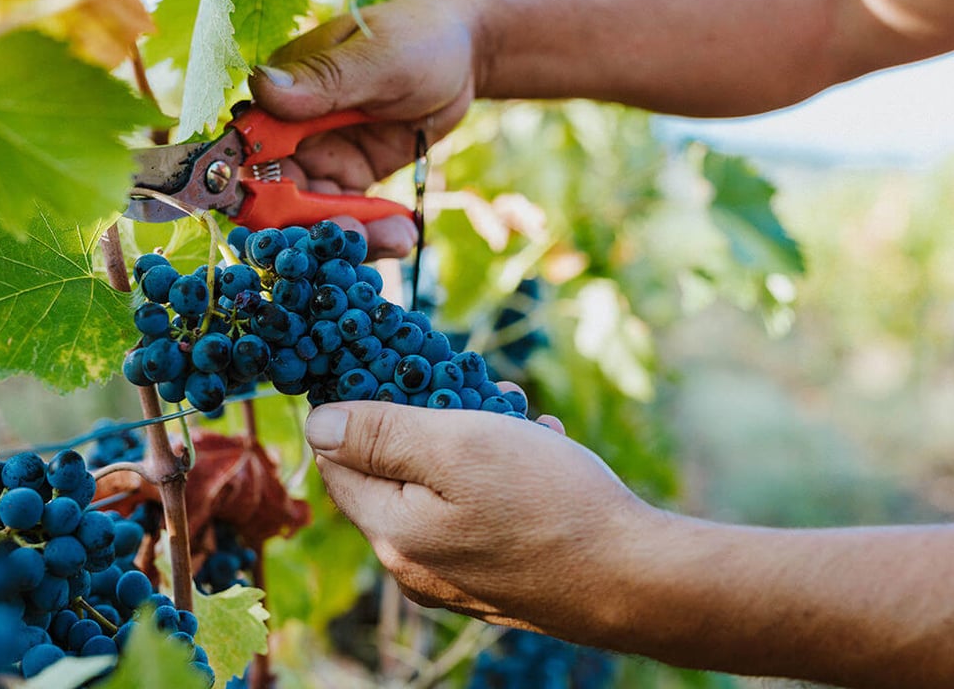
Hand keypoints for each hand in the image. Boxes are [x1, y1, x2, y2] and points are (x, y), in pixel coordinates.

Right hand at [249, 0, 479, 257]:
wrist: (467, 54)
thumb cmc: (419, 37)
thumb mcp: (378, 57)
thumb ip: (325, 78)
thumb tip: (262, 88)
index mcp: (283, 94)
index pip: (252, 151)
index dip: (257, 191)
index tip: (283, 221)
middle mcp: (294, 132)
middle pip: (281, 196)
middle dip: (311, 225)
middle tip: (353, 237)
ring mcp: (324, 158)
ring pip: (317, 215)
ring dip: (351, 236)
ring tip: (395, 239)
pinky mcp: (354, 177)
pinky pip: (353, 216)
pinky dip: (374, 232)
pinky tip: (402, 235)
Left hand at [303, 397, 658, 642]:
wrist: (635, 580)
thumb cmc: (548, 504)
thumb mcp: (458, 445)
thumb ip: (381, 434)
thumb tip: (317, 424)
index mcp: (392, 534)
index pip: (337, 464)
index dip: (355, 411)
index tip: (393, 373)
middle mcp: (413, 566)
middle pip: (394, 475)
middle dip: (429, 420)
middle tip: (475, 388)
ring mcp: (455, 578)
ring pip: (442, 489)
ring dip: (473, 441)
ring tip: (518, 412)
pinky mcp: (495, 579)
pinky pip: (477, 514)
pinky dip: (500, 475)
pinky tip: (540, 449)